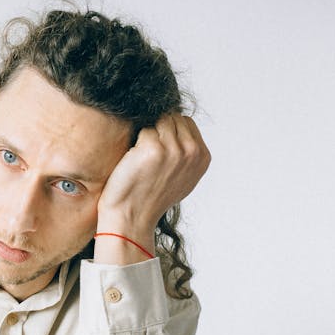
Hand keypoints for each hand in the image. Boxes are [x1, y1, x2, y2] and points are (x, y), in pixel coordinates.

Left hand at [94, 114, 210, 260]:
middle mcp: (192, 152)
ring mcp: (174, 149)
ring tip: (143, 159)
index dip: (169, 131)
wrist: (132, 216)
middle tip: (148, 156)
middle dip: (158, 130)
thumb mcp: (183, 176)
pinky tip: (134, 162)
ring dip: (147, 135)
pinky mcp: (153, 148)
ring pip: (158, 121)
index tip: (159, 149)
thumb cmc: (152, 197)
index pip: (186, 122)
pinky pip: (143, 130)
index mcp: (203, 157)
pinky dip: (135, 142)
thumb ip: (188, 152)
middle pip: (172, 118)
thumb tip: (180, 123)